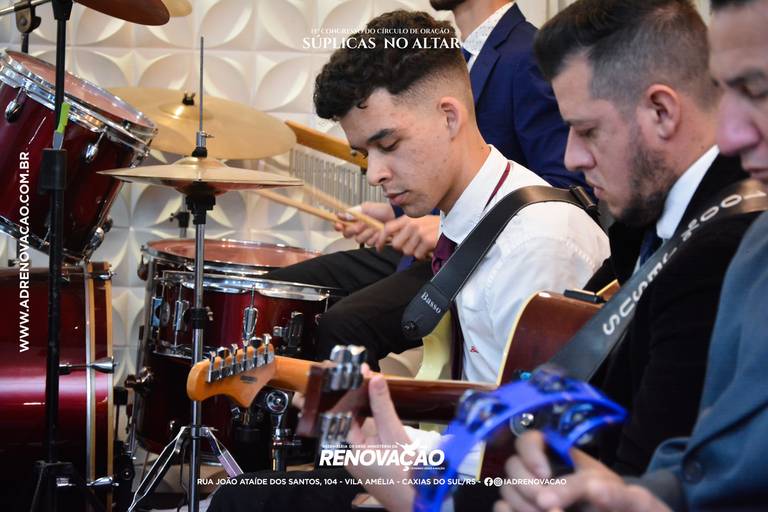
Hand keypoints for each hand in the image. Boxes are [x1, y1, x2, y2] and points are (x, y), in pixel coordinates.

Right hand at [334, 202, 394, 245]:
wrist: (396, 216)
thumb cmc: (383, 210)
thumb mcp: (367, 207)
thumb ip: (354, 212)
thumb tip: (342, 215)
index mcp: (355, 219)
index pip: (341, 225)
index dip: (338, 226)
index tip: (338, 225)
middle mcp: (359, 229)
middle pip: (348, 234)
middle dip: (355, 229)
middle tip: (363, 224)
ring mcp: (366, 236)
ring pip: (360, 239)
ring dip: (368, 232)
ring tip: (376, 226)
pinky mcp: (374, 242)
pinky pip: (370, 243)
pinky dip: (376, 237)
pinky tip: (380, 232)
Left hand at [346, 369, 413, 511]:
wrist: (418, 500)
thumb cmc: (405, 476)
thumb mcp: (394, 434)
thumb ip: (383, 406)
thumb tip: (375, 380)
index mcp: (348, 451)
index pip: (340, 414)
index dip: (346, 393)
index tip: (351, 375)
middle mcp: (348, 456)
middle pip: (347, 419)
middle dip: (356, 400)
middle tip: (364, 378)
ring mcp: (358, 459)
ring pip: (357, 427)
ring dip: (364, 410)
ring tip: (371, 388)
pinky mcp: (368, 460)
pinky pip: (365, 436)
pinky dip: (371, 423)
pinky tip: (378, 411)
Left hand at [375, 215, 439, 258]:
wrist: (450, 225)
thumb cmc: (432, 225)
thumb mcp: (416, 221)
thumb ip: (403, 228)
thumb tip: (390, 239)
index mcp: (407, 219)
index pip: (387, 228)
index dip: (380, 239)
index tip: (378, 247)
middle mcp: (412, 224)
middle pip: (396, 244)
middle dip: (402, 248)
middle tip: (411, 245)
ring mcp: (419, 232)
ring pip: (407, 251)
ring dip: (414, 251)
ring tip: (421, 244)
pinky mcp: (427, 240)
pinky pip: (417, 255)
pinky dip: (422, 255)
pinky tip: (427, 248)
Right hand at [496, 431, 670, 511]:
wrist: (611, 510)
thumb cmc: (610, 497)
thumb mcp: (609, 489)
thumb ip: (586, 489)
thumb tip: (552, 501)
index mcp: (553, 453)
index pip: (528, 439)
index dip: (531, 453)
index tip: (546, 474)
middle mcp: (534, 469)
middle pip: (512, 465)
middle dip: (528, 486)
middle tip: (547, 504)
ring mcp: (525, 490)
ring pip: (506, 489)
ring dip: (522, 503)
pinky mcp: (519, 509)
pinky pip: (501, 507)